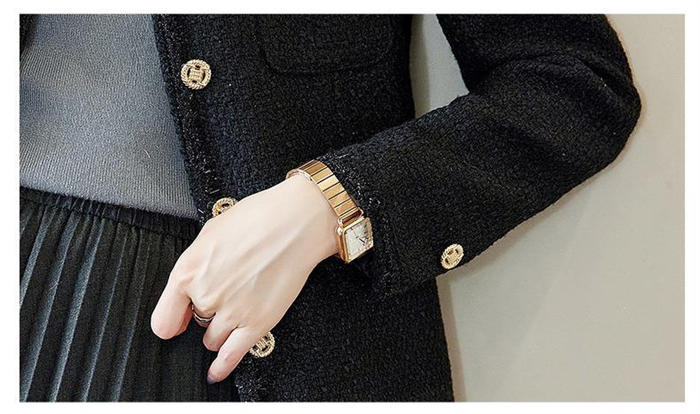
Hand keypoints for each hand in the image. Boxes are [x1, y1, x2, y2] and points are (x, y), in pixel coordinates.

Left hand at [150, 174, 338, 382]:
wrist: (296, 222)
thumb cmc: (259, 219)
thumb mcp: (211, 232)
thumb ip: (195, 264)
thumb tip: (189, 285)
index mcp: (188, 271)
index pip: (163, 319)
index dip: (171, 320)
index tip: (177, 322)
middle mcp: (206, 295)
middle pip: (194, 324)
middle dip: (207, 312)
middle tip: (227, 291)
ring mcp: (231, 312)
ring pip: (212, 340)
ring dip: (220, 329)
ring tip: (239, 306)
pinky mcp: (257, 323)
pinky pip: (231, 356)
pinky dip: (222, 368)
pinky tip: (216, 372)